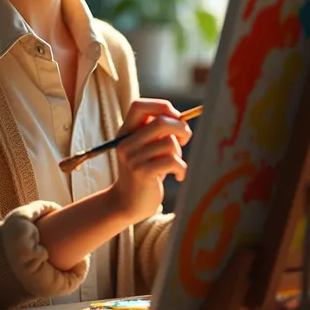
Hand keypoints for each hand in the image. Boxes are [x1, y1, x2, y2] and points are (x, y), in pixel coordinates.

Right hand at [109, 99, 191, 223]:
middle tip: (184, 140)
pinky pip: (172, 161)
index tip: (174, 117)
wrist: (127, 204)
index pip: (139, 105)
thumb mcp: (144, 148)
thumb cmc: (144, 172)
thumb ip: (156, 132)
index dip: (161, 106)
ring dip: (179, 152)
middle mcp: (126, 142)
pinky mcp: (142, 173)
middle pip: (161, 122)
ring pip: (169, 143)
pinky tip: (178, 176)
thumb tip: (182, 119)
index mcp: (125, 132)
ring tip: (175, 163)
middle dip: (181, 129)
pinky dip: (181, 168)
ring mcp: (133, 158)